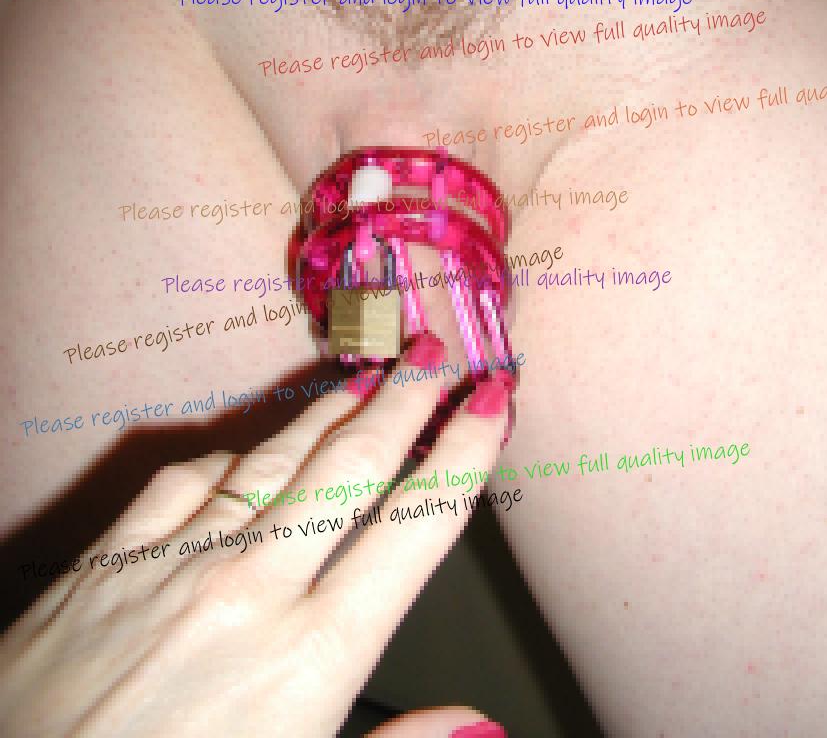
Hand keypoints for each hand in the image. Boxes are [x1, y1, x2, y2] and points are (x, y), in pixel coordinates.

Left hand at [1, 339, 513, 737]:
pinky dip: (230, 459)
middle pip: (351, 468)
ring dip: (330, 413)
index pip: (414, 527)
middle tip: (437, 351)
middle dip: (405, 402)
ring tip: (370, 371)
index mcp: (311, 658)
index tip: (494, 403)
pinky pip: (185, 482)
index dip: (463, 455)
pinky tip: (249, 450)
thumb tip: (476, 723)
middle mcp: (251, 590)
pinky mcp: (107, 561)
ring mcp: (174, 564)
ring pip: (275, 460)